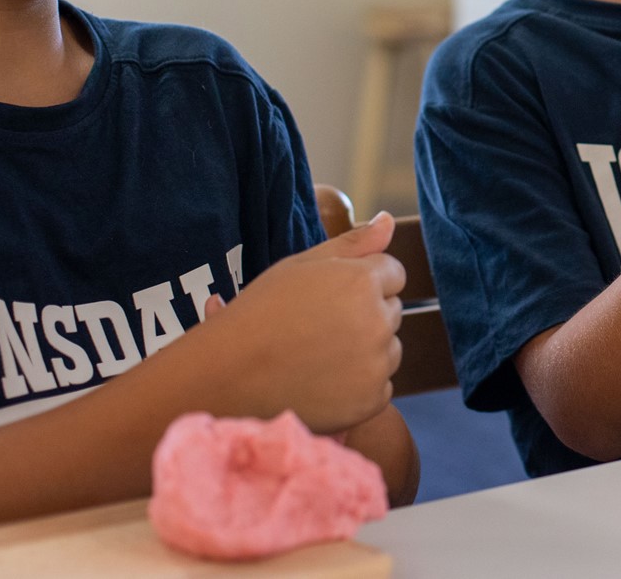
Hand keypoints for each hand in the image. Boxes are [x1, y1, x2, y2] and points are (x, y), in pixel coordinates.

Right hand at [210, 214, 406, 432]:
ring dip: (367, 353)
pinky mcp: (370, 400)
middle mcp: (376, 321)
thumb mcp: (300, 267)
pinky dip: (359, 388)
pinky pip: (381, 387)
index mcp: (361, 281)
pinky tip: (322, 383)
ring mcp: (376, 364)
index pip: (393, 273)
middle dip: (366, 316)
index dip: (362, 283)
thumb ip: (352, 243)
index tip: (331, 298)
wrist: (226, 377)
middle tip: (318, 329)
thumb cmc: (259, 315)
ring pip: (390, 350)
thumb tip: (389, 220)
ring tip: (318, 356)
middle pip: (392, 311)